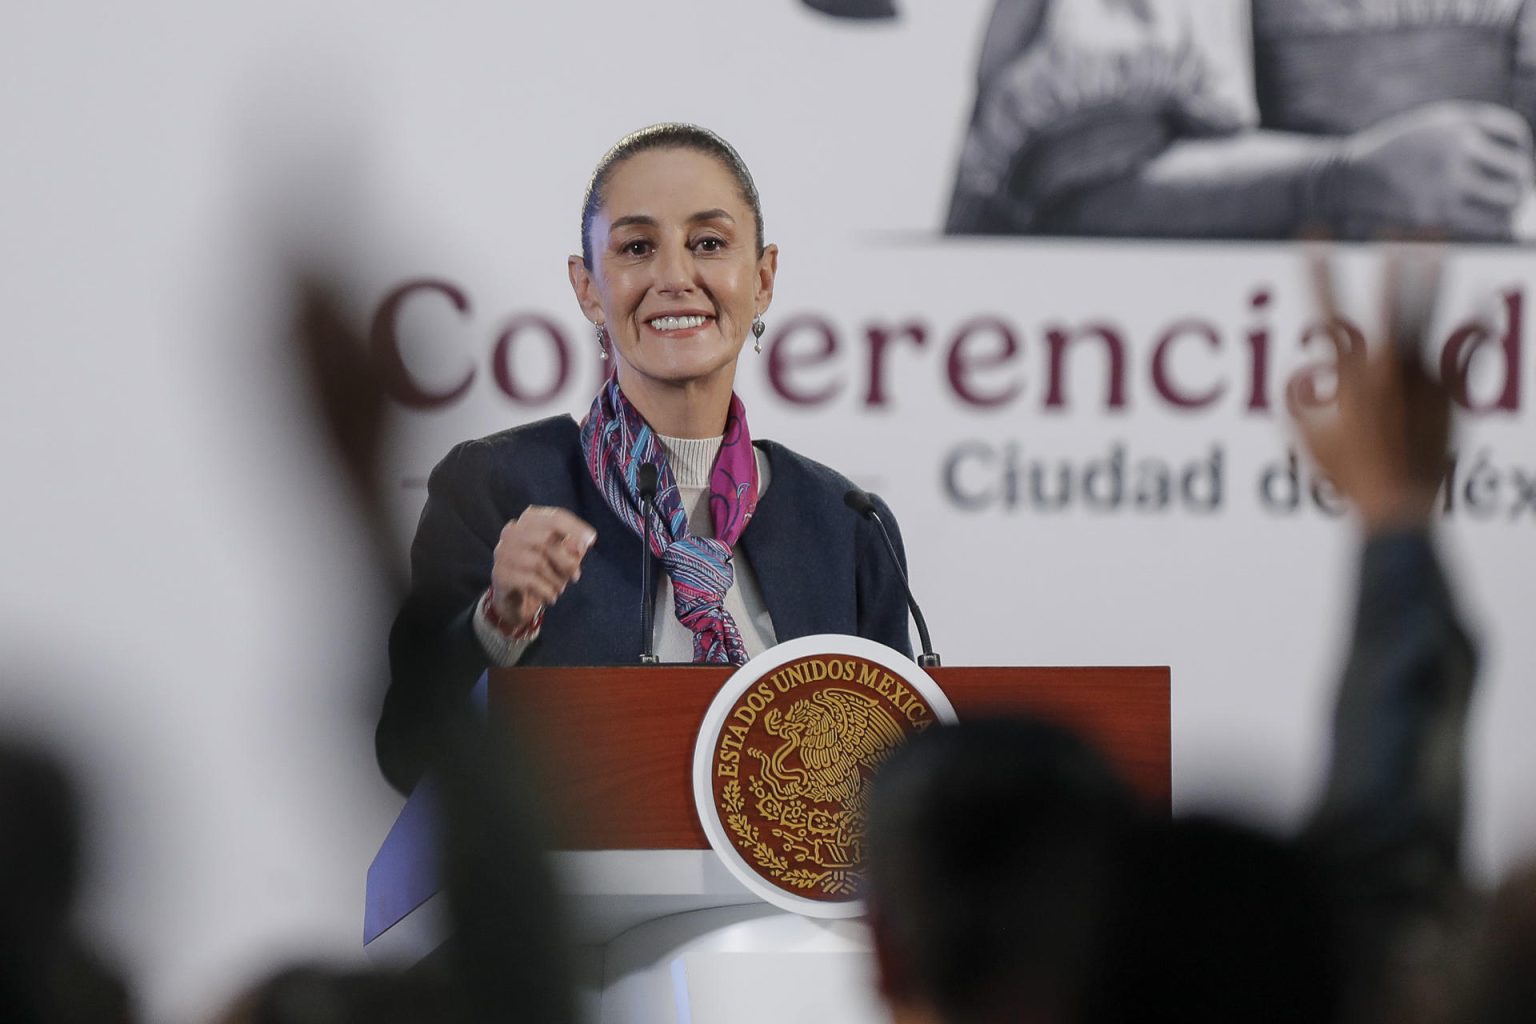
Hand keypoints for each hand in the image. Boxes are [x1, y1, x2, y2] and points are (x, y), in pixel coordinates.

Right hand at [488, 507, 595, 631]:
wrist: (516, 599)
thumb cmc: (543, 571)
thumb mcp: (563, 558)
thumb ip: (573, 549)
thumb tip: (579, 546)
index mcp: (529, 520)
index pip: (555, 517)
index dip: (575, 528)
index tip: (591, 540)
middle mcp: (512, 532)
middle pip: (546, 539)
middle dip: (566, 560)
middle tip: (575, 576)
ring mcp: (503, 552)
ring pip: (538, 562)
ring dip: (556, 580)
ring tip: (559, 588)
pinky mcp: (499, 573)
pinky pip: (529, 581)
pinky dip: (546, 591)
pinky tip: (550, 597)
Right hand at [1291, 255, 1454, 532]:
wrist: (1398, 502)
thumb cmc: (1347, 477)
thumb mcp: (1307, 439)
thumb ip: (1300, 405)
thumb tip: (1297, 386)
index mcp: (1348, 375)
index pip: (1327, 310)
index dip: (1317, 270)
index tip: (1313, 238)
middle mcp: (1389, 368)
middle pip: (1393, 303)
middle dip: (1392, 264)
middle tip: (1397, 229)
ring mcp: (1424, 376)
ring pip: (1429, 316)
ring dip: (1431, 276)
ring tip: (1438, 244)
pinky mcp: (1448, 392)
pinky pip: (1457, 351)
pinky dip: (1469, 325)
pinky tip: (1483, 301)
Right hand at [1326, 101, 1534, 239]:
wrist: (1350, 177)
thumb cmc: (1398, 152)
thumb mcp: (1435, 126)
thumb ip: (1475, 131)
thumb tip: (1521, 161)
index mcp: (1457, 122)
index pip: (1515, 134)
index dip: (1521, 150)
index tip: (1512, 160)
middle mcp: (1455, 148)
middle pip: (1518, 168)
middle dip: (1520, 180)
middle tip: (1515, 188)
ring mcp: (1445, 181)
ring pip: (1508, 198)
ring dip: (1513, 204)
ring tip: (1507, 206)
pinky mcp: (1435, 212)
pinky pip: (1486, 222)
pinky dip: (1499, 223)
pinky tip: (1496, 223)